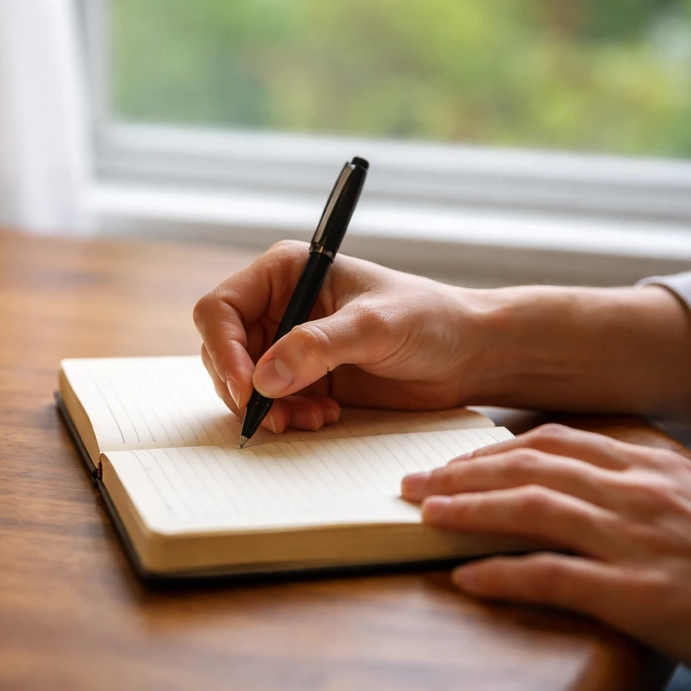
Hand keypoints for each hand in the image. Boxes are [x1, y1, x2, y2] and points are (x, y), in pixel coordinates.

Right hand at [193, 241, 486, 432]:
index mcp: (286, 272)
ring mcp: (289, 343)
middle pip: (223, 350)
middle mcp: (279, 305)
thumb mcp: (374, 327)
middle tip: (275, 418)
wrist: (468, 354)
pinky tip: (324, 416)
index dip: (223, 349)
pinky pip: (271, 403)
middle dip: (244, 388)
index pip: (222, 308)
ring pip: (243, 382)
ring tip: (313, 418)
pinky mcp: (304, 377)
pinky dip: (287, 417)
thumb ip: (318, 347)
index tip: (246, 387)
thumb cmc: (430, 319)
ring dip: (269, 408)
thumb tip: (263, 379)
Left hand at [401, 424, 690, 673]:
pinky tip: (467, 577)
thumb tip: (568, 470)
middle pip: (531, 467)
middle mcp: (639, 493)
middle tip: (413, 483)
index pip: (553, 440)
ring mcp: (639, 541)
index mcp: (649, 466)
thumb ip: (634, 476)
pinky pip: (555, 577)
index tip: (452, 460)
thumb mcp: (689, 497)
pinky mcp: (640, 594)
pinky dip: (503, 574)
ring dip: (469, 510)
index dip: (492, 448)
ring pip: (534, 509)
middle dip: (463, 472)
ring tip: (425, 517)